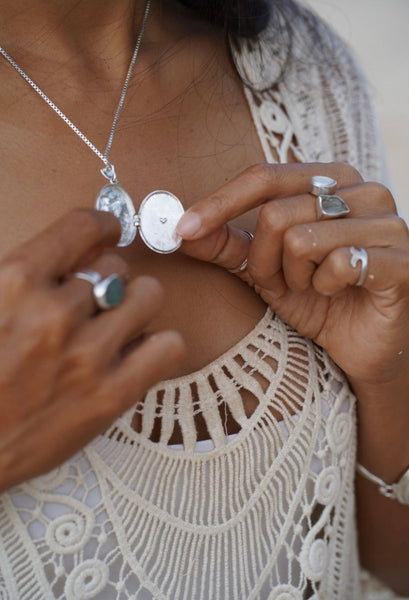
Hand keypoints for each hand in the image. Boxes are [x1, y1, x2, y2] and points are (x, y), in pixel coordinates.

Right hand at [0, 209, 184, 491]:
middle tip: (93, 304)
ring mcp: (86, 355)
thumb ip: (27, 275)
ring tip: (117, 327)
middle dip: (108, 281)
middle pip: (117, 267)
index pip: (82, 226)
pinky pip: (169, 345)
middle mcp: (54, 312)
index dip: (103, 225)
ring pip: (149, 295)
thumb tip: (80, 251)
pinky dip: (158, 345)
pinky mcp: (111, 395)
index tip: (109, 232)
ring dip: (136, 306)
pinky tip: (135, 354)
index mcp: (14, 281)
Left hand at [176, 162, 408, 385]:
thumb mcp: (264, 269)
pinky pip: (338, 263)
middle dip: (264, 262)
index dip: (219, 203)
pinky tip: (339, 294)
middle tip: (281, 283)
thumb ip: (227, 245)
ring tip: (311, 288)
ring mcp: (388, 222)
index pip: (264, 175)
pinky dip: (325, 287)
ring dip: (293, 277)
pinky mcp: (401, 259)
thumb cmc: (316, 299)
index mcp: (330, 180)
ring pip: (301, 239)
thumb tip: (181, 229)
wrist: (362, 344)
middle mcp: (362, 191)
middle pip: (277, 213)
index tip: (182, 230)